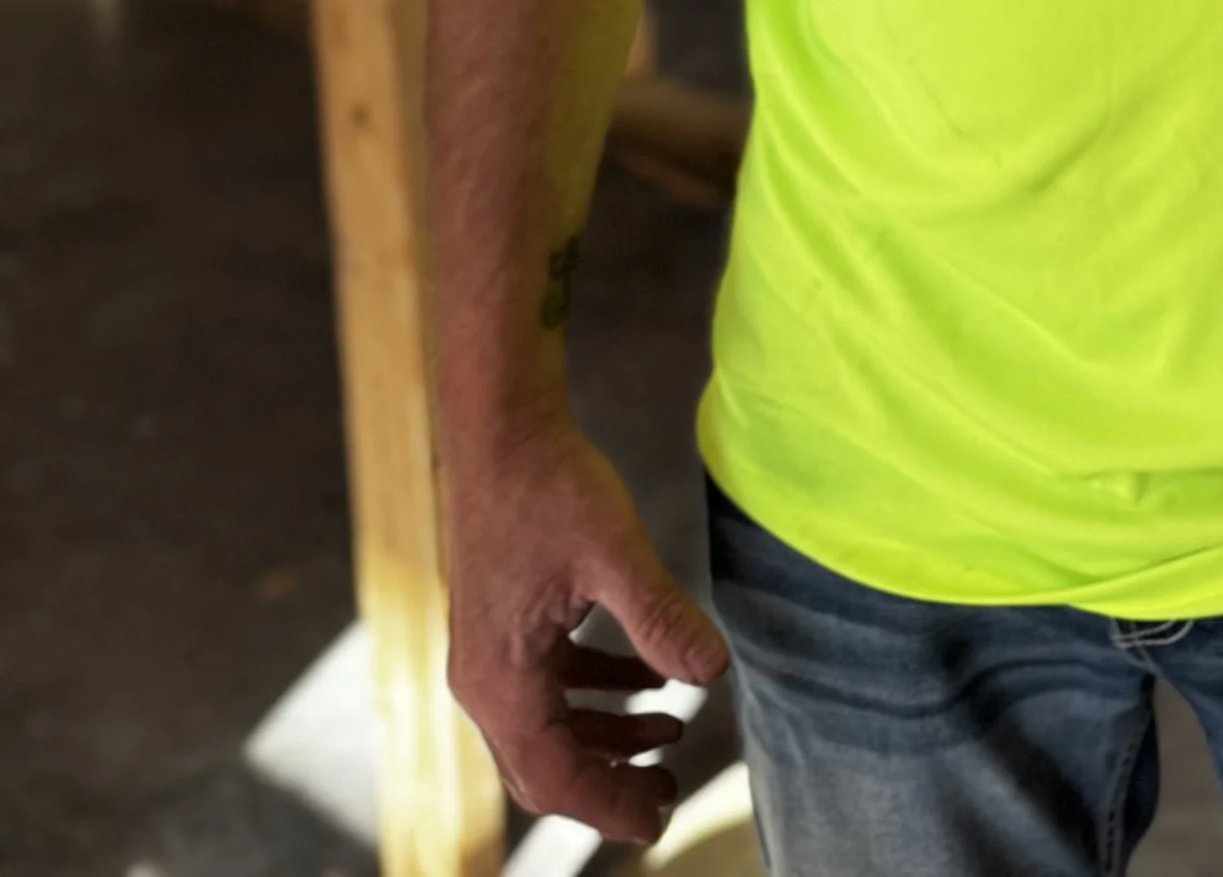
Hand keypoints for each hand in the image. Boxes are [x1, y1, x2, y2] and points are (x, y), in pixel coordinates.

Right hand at [444, 412, 729, 842]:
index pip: (553, 777)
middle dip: (607, 786)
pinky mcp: (505, 623)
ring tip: (674, 733)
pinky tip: (652, 675)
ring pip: (547, 728)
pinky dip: (599, 691)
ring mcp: (490, 652)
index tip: (660, 820)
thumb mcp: (614, 552)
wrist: (502, 427)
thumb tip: (714, 674)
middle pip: (544, 766)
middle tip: (669, 797)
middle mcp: (484, 679)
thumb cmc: (550, 484)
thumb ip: (661, 616)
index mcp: (500, 680)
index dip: (608, 806)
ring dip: (607, 738)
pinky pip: (550, 684)